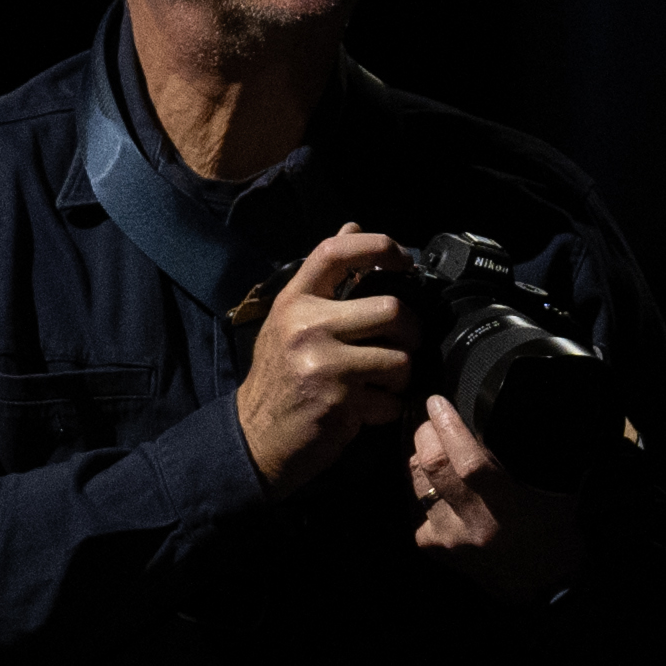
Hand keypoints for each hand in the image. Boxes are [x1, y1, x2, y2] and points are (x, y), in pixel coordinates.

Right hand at [232, 225, 415, 493]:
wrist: (255, 437)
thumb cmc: (279, 376)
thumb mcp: (289, 321)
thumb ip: (322, 279)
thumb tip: (352, 227)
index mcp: (294, 302)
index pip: (336, 252)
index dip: (378, 246)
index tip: (402, 260)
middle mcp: (307, 327)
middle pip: (391, 310)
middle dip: (410, 330)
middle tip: (405, 342)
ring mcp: (324, 366)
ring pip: (400, 359)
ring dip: (401, 375)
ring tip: (383, 381)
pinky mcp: (340, 404)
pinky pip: (391, 399)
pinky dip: (387, 408)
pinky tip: (367, 409)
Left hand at [403, 397, 580, 600]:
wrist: (546, 592)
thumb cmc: (555, 538)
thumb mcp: (557, 493)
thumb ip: (533, 460)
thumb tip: (504, 422)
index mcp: (506, 507)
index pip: (467, 460)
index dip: (448, 426)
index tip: (438, 401)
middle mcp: (472, 523)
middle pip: (432, 467)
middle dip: (426, 434)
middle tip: (431, 419)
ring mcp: (449, 538)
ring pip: (417, 484)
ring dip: (421, 458)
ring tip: (432, 444)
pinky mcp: (437, 550)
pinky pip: (418, 510)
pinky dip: (423, 490)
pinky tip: (437, 484)